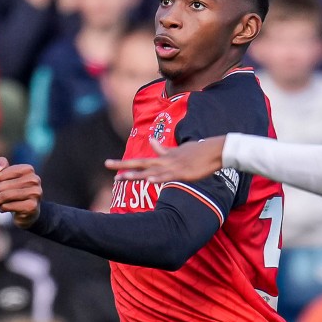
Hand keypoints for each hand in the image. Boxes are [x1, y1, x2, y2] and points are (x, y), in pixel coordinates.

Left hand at [0, 159, 42, 227]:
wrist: (28, 211)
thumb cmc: (15, 190)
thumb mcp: (7, 175)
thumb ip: (1, 165)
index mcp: (28, 169)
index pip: (1, 174)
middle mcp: (34, 180)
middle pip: (2, 186)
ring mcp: (35, 193)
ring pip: (4, 196)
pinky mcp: (32, 207)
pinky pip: (8, 206)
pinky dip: (1, 208)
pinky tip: (3, 209)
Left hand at [106, 136, 226, 184]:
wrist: (215, 150)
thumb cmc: (198, 150)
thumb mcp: (178, 149)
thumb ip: (163, 149)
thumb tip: (151, 141)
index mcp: (163, 157)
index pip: (141, 161)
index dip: (125, 163)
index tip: (110, 165)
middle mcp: (165, 161)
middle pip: (140, 163)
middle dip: (123, 166)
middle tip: (106, 165)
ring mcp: (173, 167)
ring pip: (150, 171)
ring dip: (135, 175)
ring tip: (120, 178)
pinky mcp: (182, 173)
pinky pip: (167, 177)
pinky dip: (157, 179)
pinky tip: (148, 181)